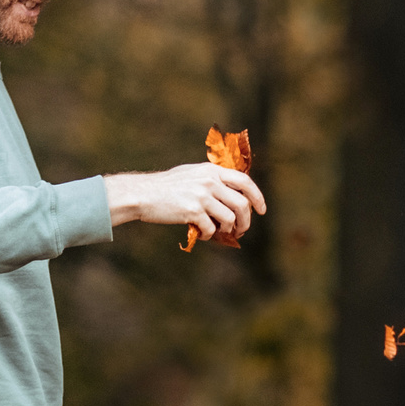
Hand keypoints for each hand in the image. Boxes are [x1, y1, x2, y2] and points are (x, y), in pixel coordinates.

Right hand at [104, 161, 266, 238]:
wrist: (143, 193)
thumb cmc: (166, 187)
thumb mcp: (192, 174)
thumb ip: (212, 179)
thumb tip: (235, 194)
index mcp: (212, 170)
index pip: (245, 181)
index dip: (258, 197)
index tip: (261, 210)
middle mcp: (210, 181)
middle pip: (242, 204)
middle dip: (246, 221)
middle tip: (241, 230)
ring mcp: (202, 195)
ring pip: (230, 219)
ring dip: (228, 230)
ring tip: (219, 232)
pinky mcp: (192, 211)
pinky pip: (211, 229)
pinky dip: (209, 235)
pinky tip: (202, 234)